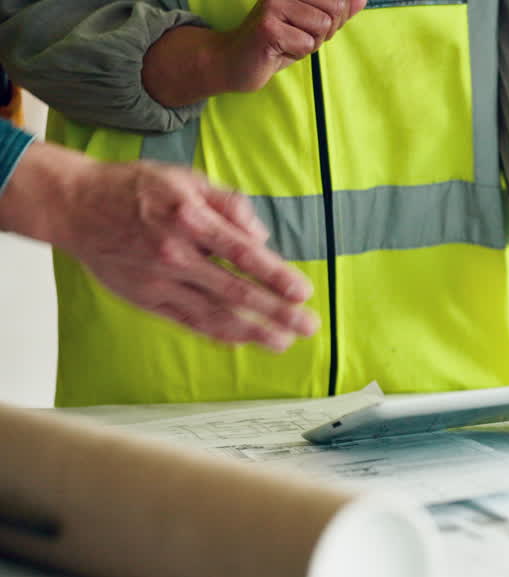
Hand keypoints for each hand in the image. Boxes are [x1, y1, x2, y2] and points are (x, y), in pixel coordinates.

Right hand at [0, 144, 317, 350]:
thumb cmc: (137, 189)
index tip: (303, 292)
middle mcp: (175, 255)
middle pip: (236, 292)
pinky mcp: (145, 299)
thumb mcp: (188, 179)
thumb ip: (230, 205)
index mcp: (189, 220)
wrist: (75, 205)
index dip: (277, 277)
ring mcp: (159, 282)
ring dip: (254, 332)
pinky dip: (219, 334)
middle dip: (277, 313)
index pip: (244, 255)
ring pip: (214, 314)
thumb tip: (261, 239)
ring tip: (284, 341)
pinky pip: (189, 322)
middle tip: (308, 325)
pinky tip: (244, 340)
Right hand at [219, 0, 365, 91]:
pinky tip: (278, 50)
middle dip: (325, 31)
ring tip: (288, 42)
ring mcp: (274, 5)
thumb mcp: (311, 24)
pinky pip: (306, 44)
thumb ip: (337, 11)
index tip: (311, 24)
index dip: (336, 17)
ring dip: (311, 43)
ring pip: (323, 27)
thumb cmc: (277, 42)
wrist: (236, 60)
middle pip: (335, 9)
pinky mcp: (268, 27)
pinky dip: (298, 53)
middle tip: (299, 36)